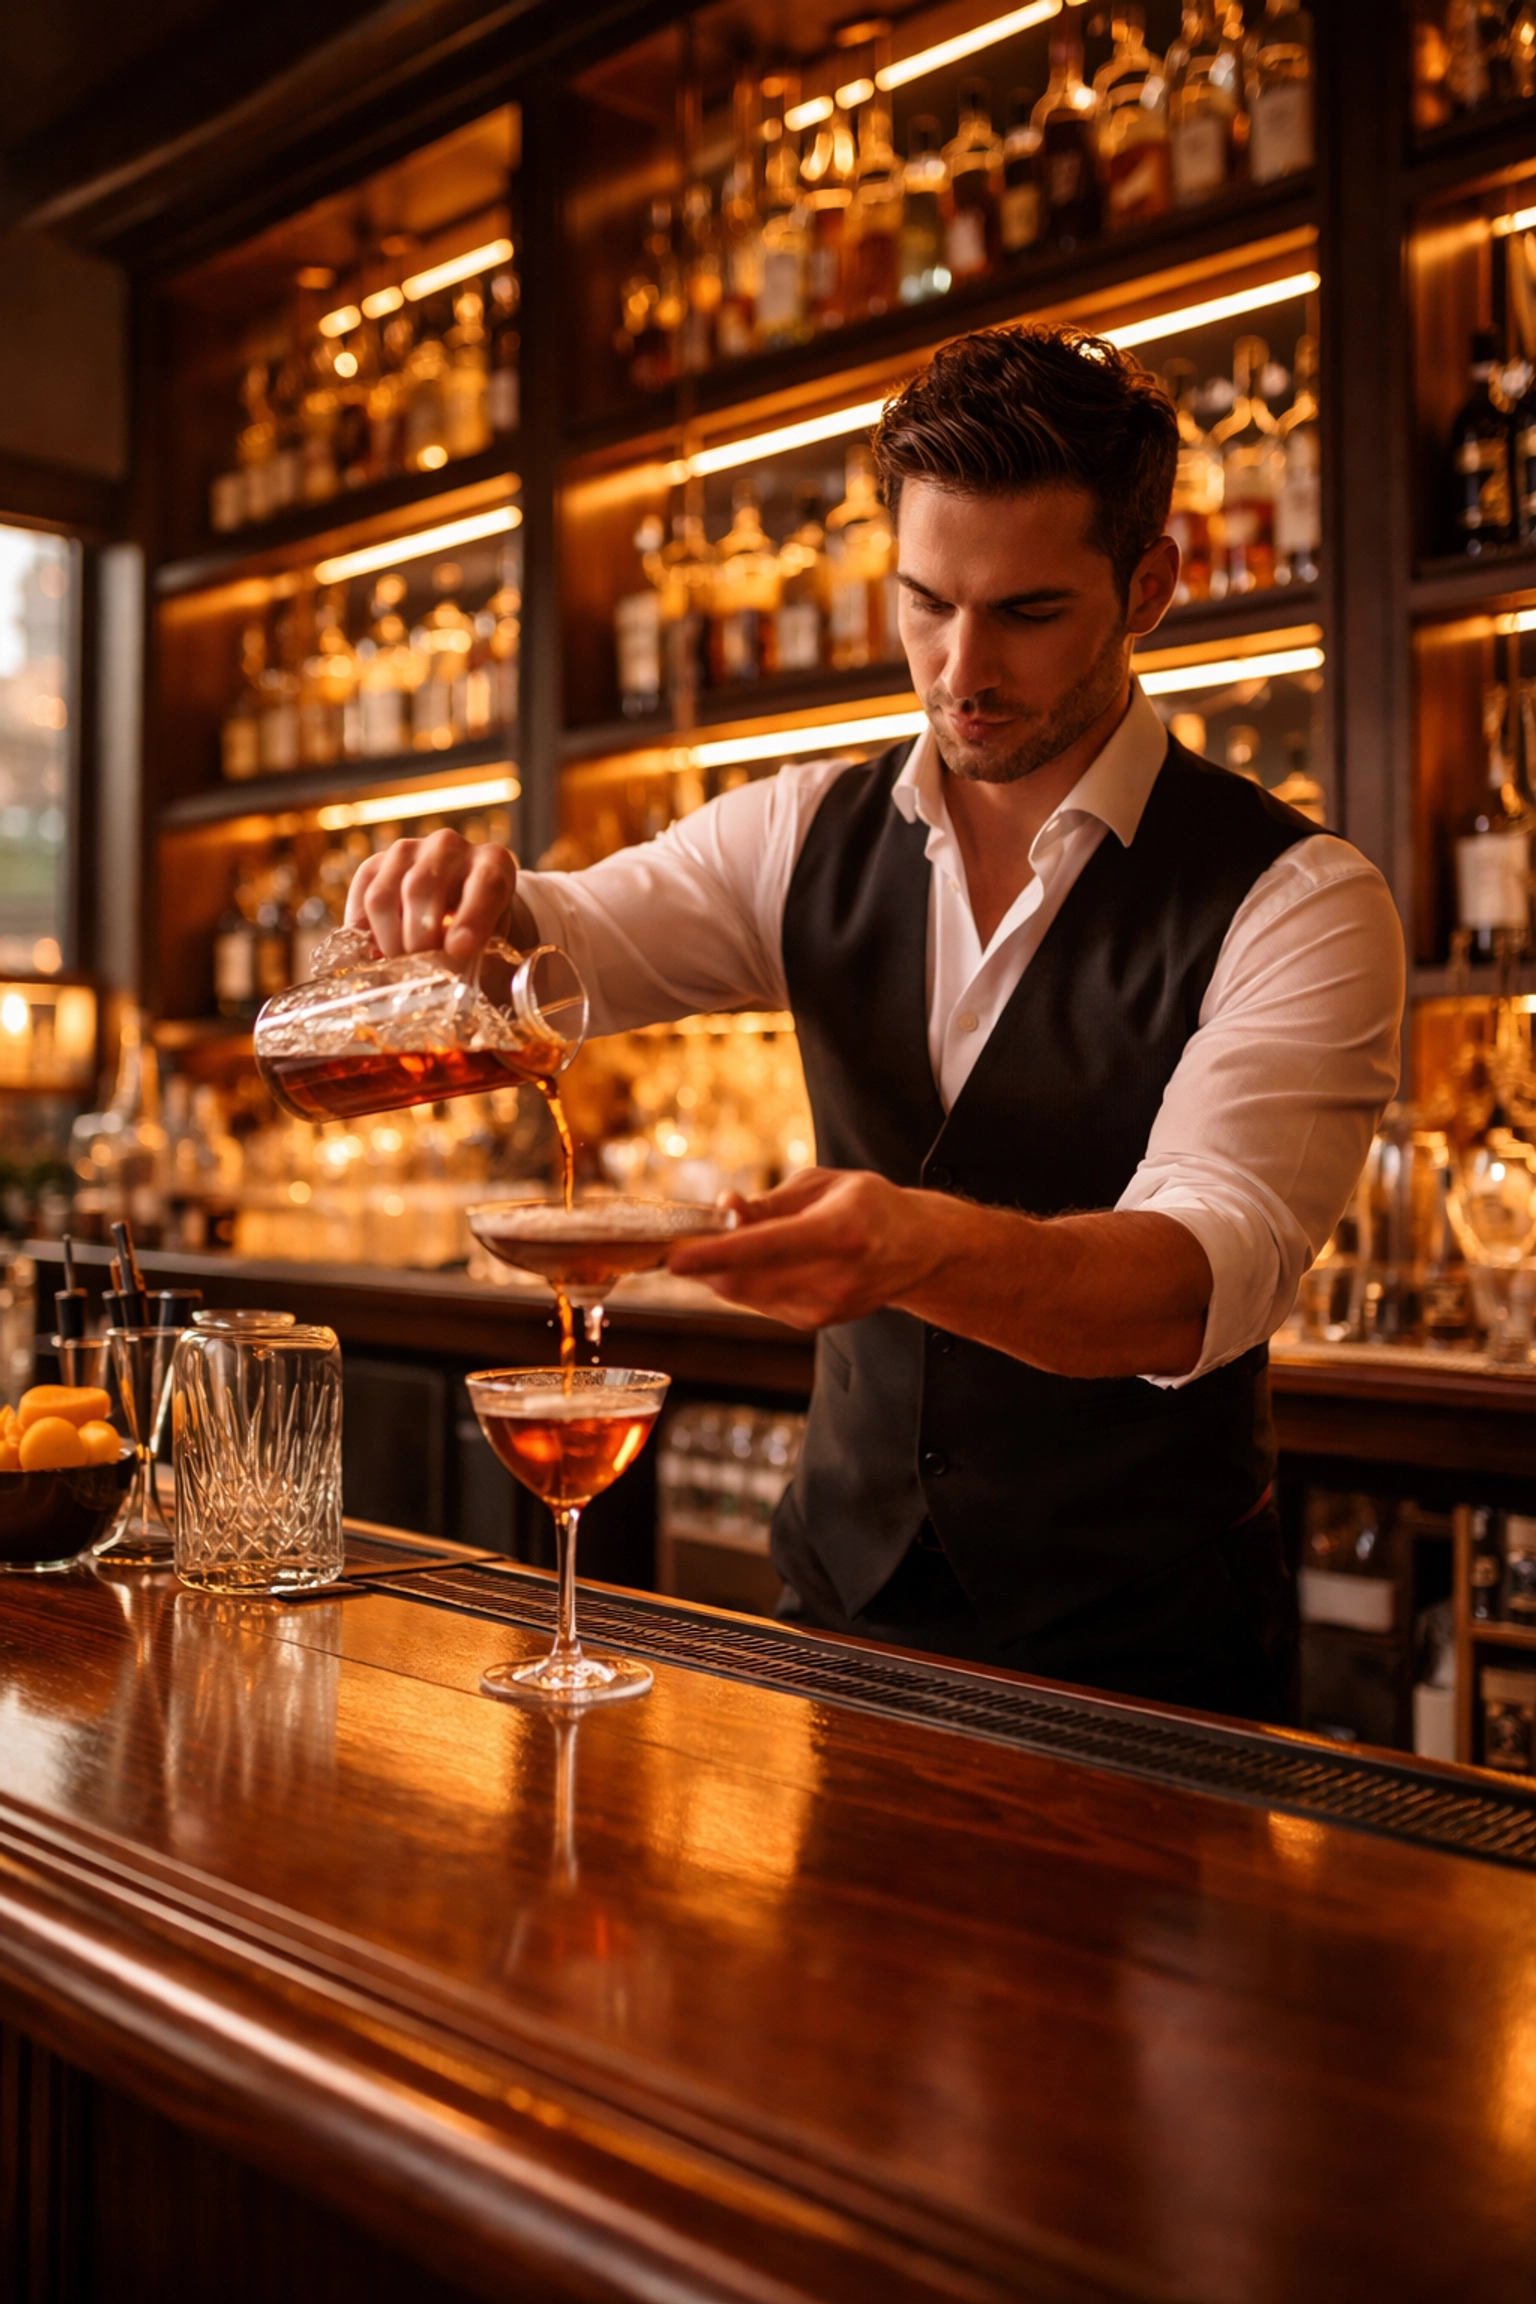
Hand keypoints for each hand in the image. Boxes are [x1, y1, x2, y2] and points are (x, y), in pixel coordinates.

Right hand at [345, 828, 520, 963]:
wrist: (456, 903)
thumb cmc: (482, 929)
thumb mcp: (494, 943)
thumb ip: (483, 957)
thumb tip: (452, 978)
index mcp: (493, 862)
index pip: (485, 883)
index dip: (471, 917)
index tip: (459, 949)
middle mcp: (450, 847)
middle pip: (422, 888)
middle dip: (418, 938)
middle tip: (420, 970)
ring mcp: (408, 849)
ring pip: (382, 896)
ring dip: (388, 939)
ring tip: (400, 964)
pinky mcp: (375, 862)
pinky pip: (360, 898)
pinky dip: (364, 933)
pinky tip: (377, 953)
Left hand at [667, 1168, 940, 1328]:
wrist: (917, 1252)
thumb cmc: (869, 1207)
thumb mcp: (823, 1186)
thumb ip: (768, 1202)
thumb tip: (723, 1209)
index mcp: (839, 1231)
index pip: (765, 1247)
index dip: (714, 1253)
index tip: (674, 1258)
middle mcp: (834, 1277)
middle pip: (744, 1279)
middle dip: (704, 1261)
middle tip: (687, 1238)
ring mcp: (824, 1307)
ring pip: (744, 1293)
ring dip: (721, 1270)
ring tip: (735, 1240)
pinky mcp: (814, 1322)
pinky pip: (758, 1302)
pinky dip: (744, 1280)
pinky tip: (762, 1261)